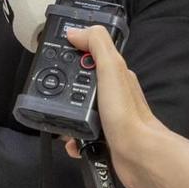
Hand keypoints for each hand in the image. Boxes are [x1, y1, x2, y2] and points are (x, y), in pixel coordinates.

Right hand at [62, 26, 166, 187]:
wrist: (139, 155)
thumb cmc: (125, 111)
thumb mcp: (111, 68)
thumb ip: (97, 44)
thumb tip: (75, 32)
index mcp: (117, 75)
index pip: (92, 57)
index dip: (74, 55)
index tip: (54, 57)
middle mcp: (114, 96)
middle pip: (83, 85)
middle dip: (66, 89)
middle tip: (49, 93)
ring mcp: (110, 119)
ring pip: (81, 113)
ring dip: (68, 116)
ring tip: (58, 121)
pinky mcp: (106, 140)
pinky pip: (83, 136)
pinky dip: (75, 139)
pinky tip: (71, 143)